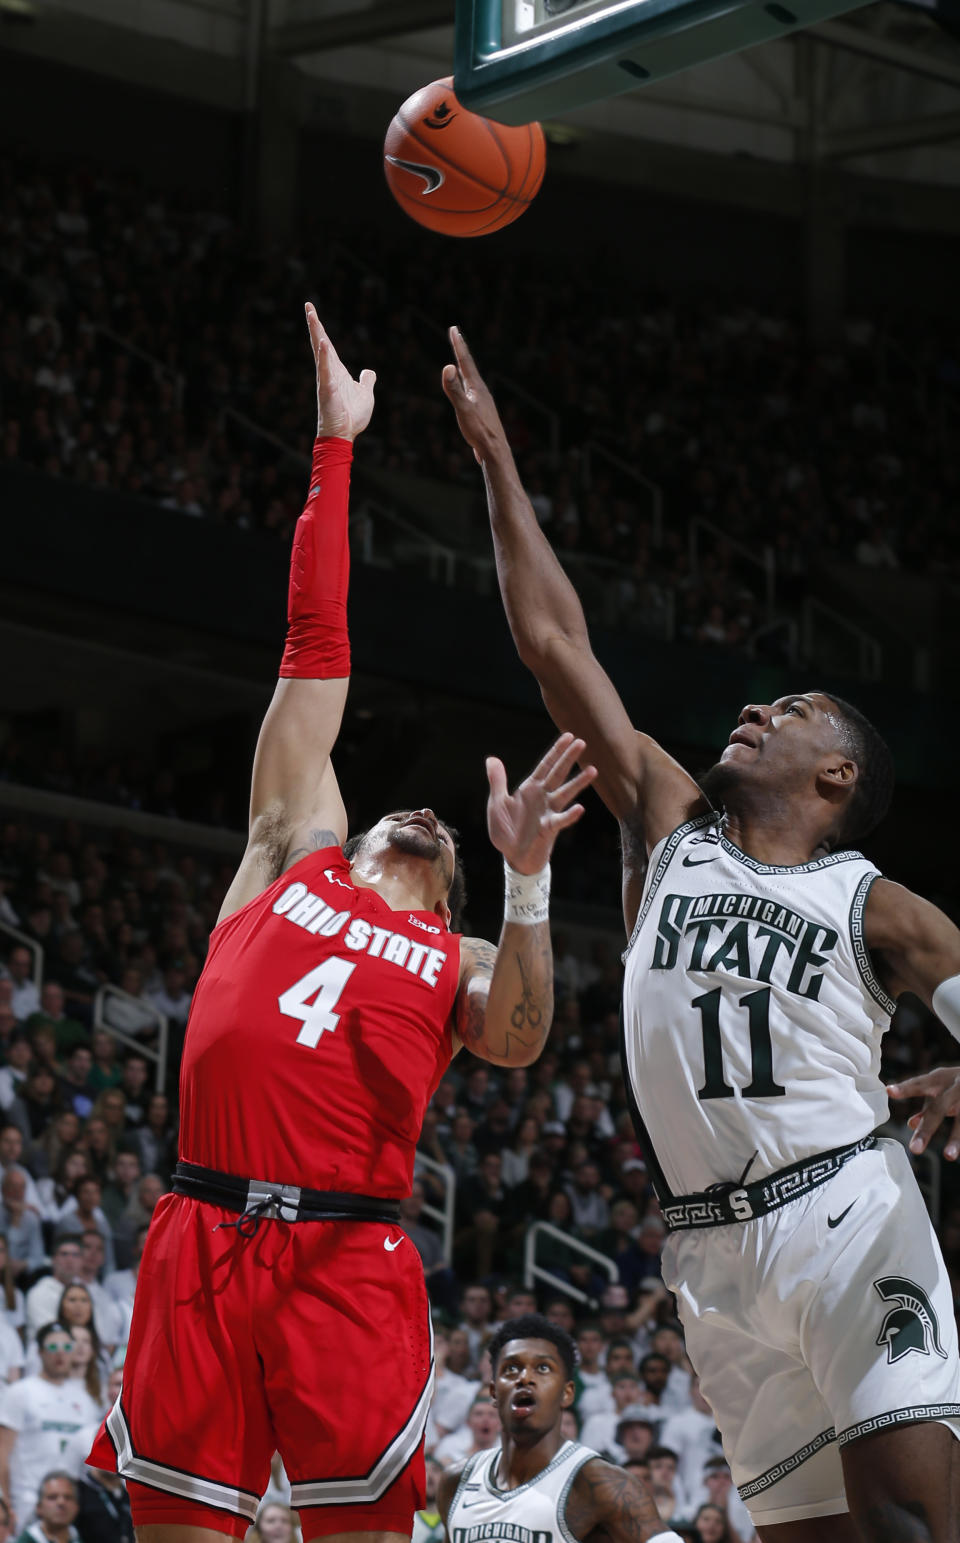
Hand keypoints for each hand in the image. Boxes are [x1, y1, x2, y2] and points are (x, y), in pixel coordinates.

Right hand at [305, 302, 375, 440]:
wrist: (344, 435)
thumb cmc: (352, 417)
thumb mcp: (366, 394)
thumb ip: (367, 380)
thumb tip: (369, 371)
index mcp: (337, 371)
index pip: (327, 345)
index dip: (320, 328)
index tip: (312, 311)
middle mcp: (329, 372)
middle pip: (320, 342)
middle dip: (314, 324)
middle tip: (308, 305)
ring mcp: (326, 379)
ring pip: (320, 352)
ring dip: (316, 333)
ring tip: (311, 315)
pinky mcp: (327, 389)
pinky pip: (325, 370)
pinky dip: (324, 356)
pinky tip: (322, 342)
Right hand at [441, 326, 507, 463]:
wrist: (495, 450)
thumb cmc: (479, 431)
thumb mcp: (463, 409)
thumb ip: (454, 389)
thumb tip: (447, 367)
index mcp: (477, 387)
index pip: (465, 361)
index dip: (458, 344)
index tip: (454, 328)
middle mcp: (481, 391)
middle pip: (469, 367)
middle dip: (461, 351)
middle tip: (456, 336)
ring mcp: (483, 402)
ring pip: (471, 380)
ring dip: (464, 368)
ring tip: (460, 361)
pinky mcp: (482, 413)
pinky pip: (471, 393)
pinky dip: (465, 385)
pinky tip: (466, 392)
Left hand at [486, 732, 595, 875]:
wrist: (512, 857)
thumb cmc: (506, 830)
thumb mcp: (497, 803)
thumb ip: (497, 781)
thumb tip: (492, 758)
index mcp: (530, 789)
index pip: (545, 765)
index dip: (556, 751)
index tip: (569, 735)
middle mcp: (542, 797)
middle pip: (558, 774)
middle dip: (568, 758)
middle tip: (583, 742)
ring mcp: (548, 812)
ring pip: (565, 794)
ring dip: (578, 782)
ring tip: (593, 770)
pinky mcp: (549, 830)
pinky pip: (561, 821)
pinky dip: (570, 815)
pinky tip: (580, 808)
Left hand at [888, 1067, 959, 1158]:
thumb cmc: (956, 1083)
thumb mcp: (941, 1088)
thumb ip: (926, 1106)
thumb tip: (911, 1124)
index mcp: (939, 1078)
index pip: (919, 1083)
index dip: (905, 1088)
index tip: (889, 1091)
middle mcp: (955, 1086)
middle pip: (939, 1108)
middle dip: (927, 1129)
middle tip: (914, 1149)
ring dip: (956, 1139)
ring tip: (948, 1156)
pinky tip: (956, 1151)